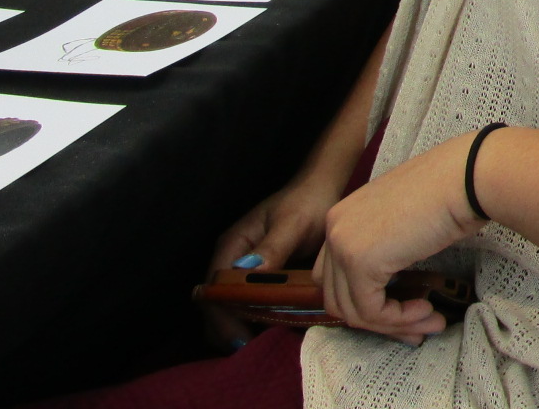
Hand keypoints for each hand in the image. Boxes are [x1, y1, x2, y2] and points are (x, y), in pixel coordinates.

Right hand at [203, 171, 347, 348]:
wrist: (323, 190)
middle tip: (250, 349)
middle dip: (228, 328)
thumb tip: (249, 272)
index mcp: (232, 246)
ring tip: (260, 345)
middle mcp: (232, 260)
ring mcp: (245, 270)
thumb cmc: (307, 202)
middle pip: (217, 303)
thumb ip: (273, 247)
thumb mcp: (292, 223)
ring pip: (231, 307)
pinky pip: (250, 303)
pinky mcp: (261, 277)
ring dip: (240, 327)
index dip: (223, 316)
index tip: (241, 338)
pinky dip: (256, 319)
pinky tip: (273, 330)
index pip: (215, 289)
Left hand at [314, 132, 486, 343]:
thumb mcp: (403, 222)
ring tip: (429, 321)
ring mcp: (343, 245)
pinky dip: (398, 320)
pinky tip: (425, 310)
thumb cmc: (448, 192)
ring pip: (353, 311)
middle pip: (339, 297)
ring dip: (393, 324)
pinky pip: (372, 311)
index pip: (336, 276)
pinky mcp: (360, 263)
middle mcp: (334, 229)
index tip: (405, 311)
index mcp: (342, 216)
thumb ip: (385, 248)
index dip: (368, 300)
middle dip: (378, 320)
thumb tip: (390, 291)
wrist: (465, 178)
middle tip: (417, 327)